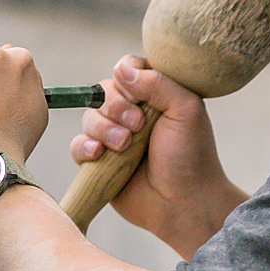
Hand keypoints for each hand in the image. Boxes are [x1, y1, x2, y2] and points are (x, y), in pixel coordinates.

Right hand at [77, 57, 238, 247]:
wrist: (183, 202)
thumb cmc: (191, 156)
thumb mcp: (186, 110)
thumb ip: (158, 83)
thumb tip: (120, 69)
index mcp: (155, 94)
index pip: (128, 68)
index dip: (127, 77)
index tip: (140, 96)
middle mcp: (132, 112)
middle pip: (103, 91)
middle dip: (116, 106)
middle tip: (137, 126)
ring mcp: (114, 136)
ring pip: (89, 117)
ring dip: (104, 128)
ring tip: (124, 146)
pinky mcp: (99, 162)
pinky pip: (78, 145)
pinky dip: (86, 147)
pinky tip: (100, 155)